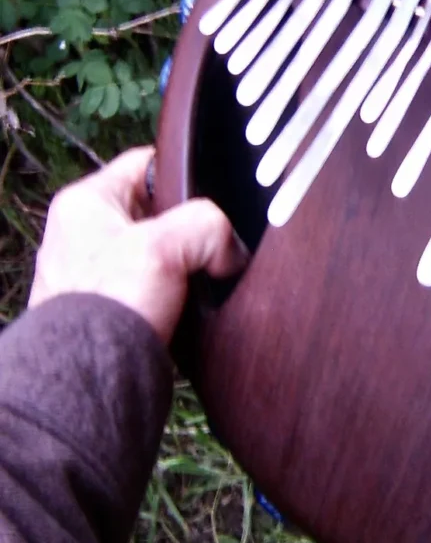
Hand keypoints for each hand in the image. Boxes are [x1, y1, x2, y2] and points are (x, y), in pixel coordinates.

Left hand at [28, 146, 248, 343]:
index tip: (217, 187)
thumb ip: (209, 226)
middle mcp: (87, 234)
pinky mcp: (117, 308)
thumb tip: (230, 250)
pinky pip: (162, 288)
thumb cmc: (109, 305)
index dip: (187, 172)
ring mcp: (101, 274)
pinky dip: (182, 294)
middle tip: (220, 239)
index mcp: (86, 204)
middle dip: (193, 227)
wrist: (92, 378)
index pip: (146, 163)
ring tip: (211, 275)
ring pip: (165, 252)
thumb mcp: (167, 245)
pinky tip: (198, 305)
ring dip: (190, 264)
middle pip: (160, 211)